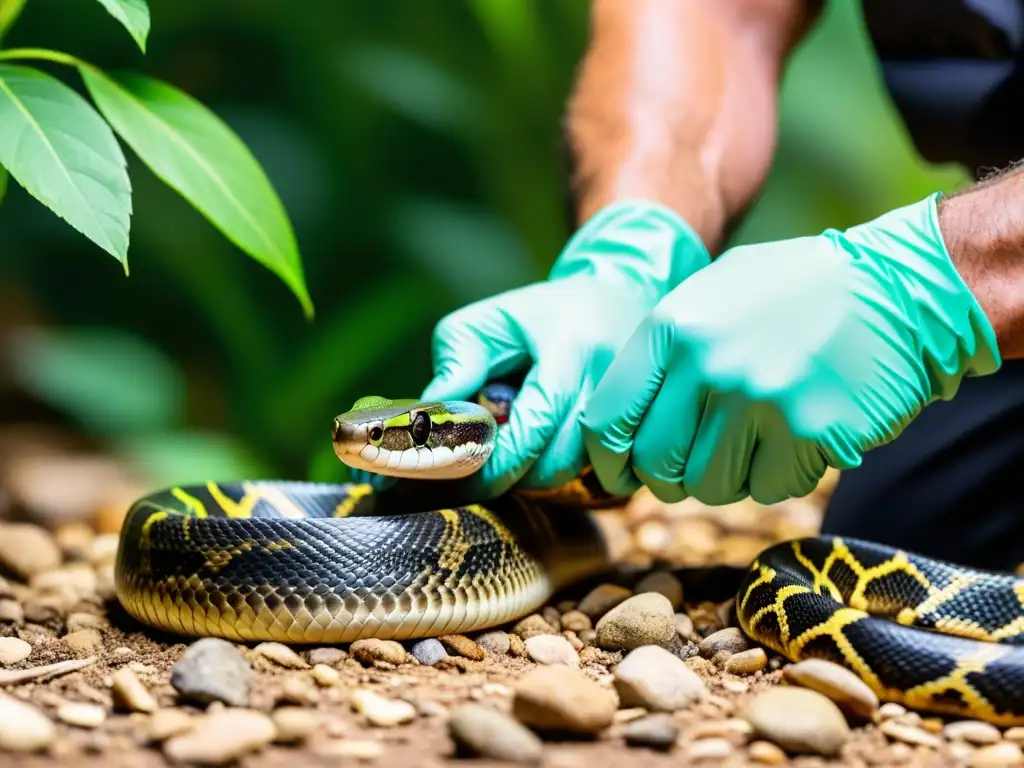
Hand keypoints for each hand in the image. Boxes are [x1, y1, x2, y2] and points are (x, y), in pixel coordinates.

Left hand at [415, 200, 710, 497]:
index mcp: (572, 350)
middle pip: (561, 460)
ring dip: (546, 476)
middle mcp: (614, 380)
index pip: (535, 426)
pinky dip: (579, 473)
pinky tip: (558, 450)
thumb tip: (433, 417)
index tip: (466, 469)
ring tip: (523, 451)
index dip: (497, 459)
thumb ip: (457, 362)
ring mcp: (641, 406)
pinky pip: (613, 472)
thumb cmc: (542, 313)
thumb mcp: (489, 321)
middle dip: (518, 474)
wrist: (620, 296)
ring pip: (586, 472)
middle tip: (490, 464)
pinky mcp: (650, 426)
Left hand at [580, 194, 1001, 504]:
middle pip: (655, 465)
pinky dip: (774, 475)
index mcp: (673, 327)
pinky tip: (794, 437)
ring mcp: (760, 401)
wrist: (897, 290)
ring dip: (725, 476)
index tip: (621, 472)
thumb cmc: (794, 292)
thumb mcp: (712, 294)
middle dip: (668, 477)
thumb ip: (661, 352)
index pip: (607, 421)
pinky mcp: (810, 433)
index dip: (609, 460)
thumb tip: (612, 428)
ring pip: (707, 486)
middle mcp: (708, 365)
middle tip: (693, 462)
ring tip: (753, 437)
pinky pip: (765, 490)